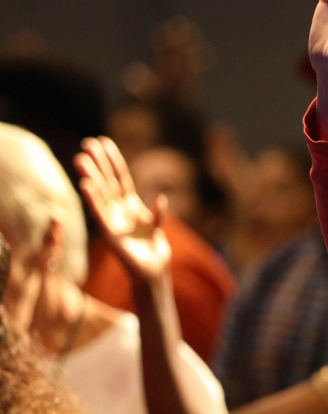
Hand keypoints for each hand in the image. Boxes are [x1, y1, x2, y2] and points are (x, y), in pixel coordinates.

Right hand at [75, 136, 171, 283]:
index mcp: (131, 205)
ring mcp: (113, 221)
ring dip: (91, 177)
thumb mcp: (157, 228)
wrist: (152, 272)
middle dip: (98, 163)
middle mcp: (119, 210)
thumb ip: (158, 214)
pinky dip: (93, 201)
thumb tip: (161, 197)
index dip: (113, 160)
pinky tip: (85, 186)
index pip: (120, 178)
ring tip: (80, 159)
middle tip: (85, 143)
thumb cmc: (153, 250)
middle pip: (107, 182)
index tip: (103, 141)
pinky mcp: (110, 235)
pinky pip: (100, 214)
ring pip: (101, 194)